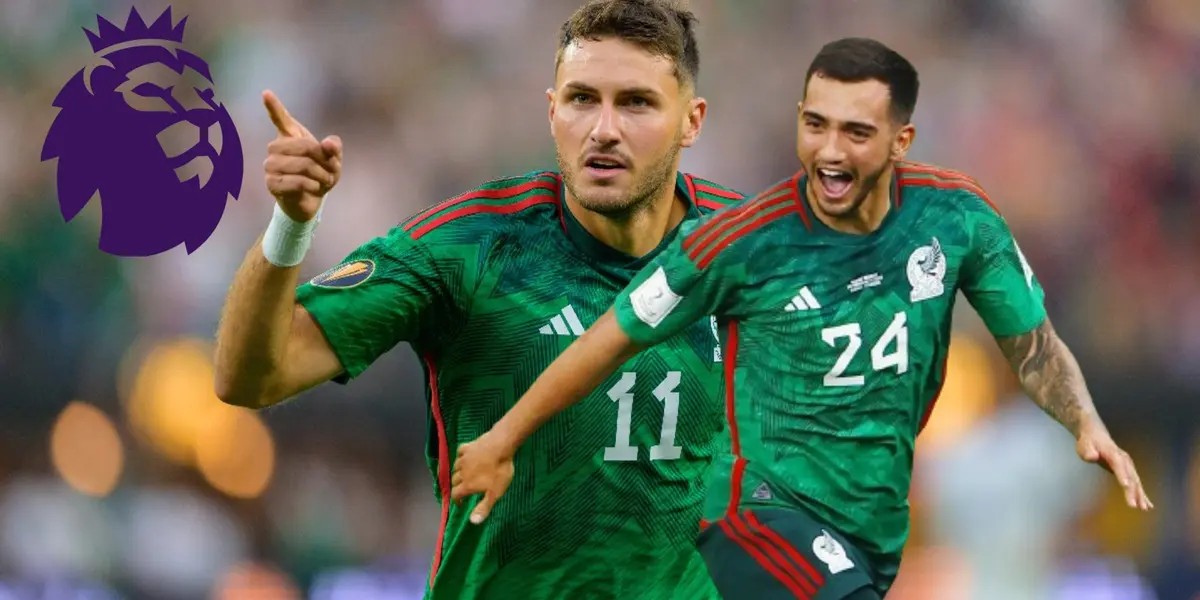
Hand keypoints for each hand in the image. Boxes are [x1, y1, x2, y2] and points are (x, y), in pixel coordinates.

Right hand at [261, 90, 342, 221]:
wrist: (311, 200)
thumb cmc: (320, 175)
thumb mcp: (333, 161)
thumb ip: (334, 149)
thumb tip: (328, 143)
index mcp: (291, 138)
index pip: (280, 119)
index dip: (274, 106)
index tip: (266, 93)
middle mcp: (276, 149)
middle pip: (303, 147)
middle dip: (322, 160)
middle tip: (330, 171)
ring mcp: (271, 166)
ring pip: (301, 165)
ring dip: (319, 175)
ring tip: (323, 180)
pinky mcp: (271, 183)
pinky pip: (295, 182)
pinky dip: (311, 186)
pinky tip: (314, 188)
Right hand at [451, 432, 515, 524]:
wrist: (501, 445)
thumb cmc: (499, 471)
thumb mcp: (494, 493)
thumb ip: (483, 507)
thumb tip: (473, 522)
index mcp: (467, 484)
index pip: (455, 494)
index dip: (456, 500)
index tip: (459, 503)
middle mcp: (462, 472)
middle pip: (454, 480)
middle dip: (457, 486)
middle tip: (462, 489)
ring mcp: (464, 458)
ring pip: (455, 467)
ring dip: (458, 472)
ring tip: (463, 475)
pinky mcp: (468, 446)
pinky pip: (460, 453)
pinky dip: (461, 456)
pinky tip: (464, 457)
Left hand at [1077, 423, 1152, 510]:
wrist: (1096, 435)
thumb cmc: (1089, 442)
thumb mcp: (1084, 445)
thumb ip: (1088, 451)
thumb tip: (1091, 456)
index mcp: (1114, 453)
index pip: (1119, 465)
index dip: (1123, 475)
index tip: (1126, 486)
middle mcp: (1124, 460)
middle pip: (1130, 477)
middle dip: (1133, 491)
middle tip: (1135, 506)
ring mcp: (1128, 465)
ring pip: (1136, 482)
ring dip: (1141, 495)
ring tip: (1144, 508)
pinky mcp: (1129, 470)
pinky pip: (1137, 483)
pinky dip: (1142, 494)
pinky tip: (1148, 505)